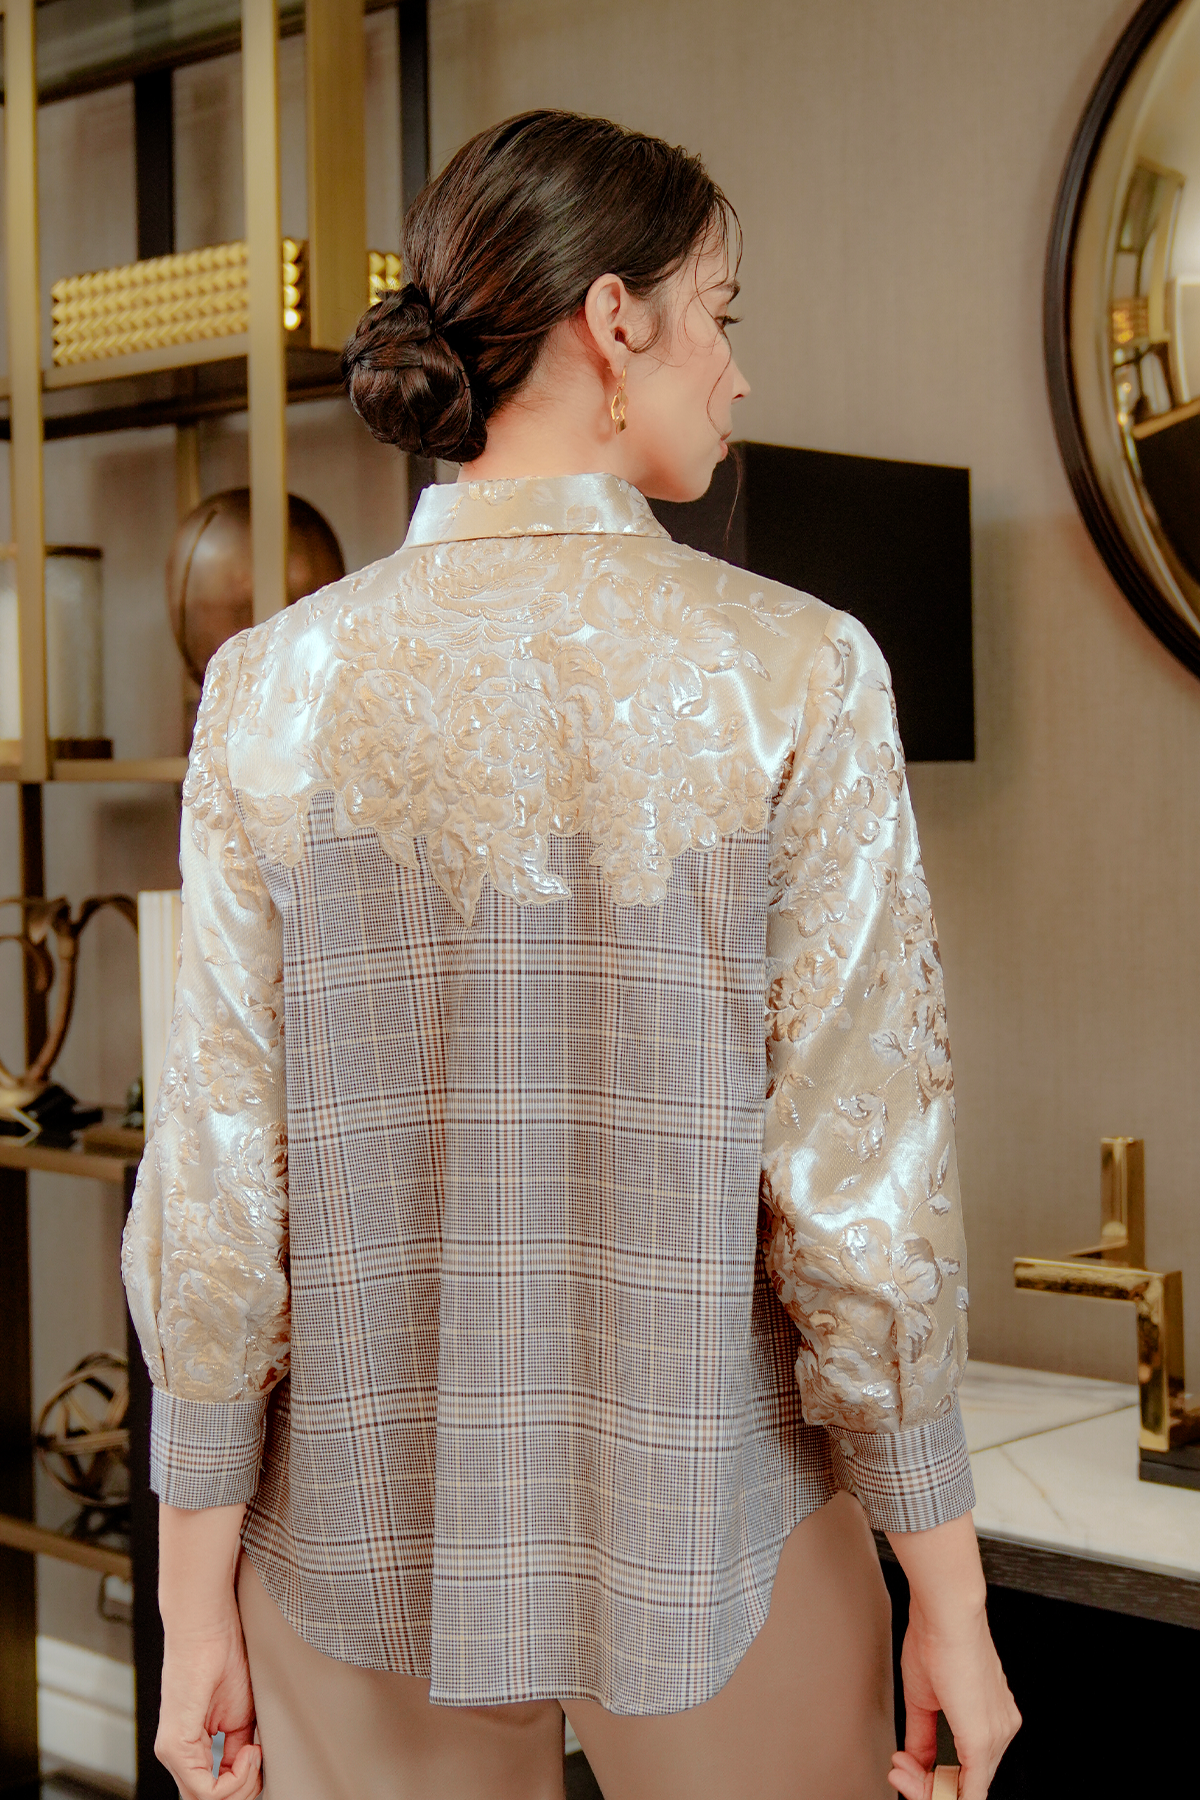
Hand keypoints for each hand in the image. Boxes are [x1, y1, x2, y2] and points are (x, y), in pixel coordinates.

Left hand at [156, 1611, 261, 1799]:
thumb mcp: (239, 1715)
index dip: (244, 1783)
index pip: (212, 1791)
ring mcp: (171, 1751)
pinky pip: (203, 1789)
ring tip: (254, 1753)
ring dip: (241, 1784)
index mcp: (188, 1746)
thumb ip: (237, 1748)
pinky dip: (234, 1779)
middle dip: (244, 1790)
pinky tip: (248, 1752)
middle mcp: (175, 1753)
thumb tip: (247, 1771)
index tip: (259, 1755)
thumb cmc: (223, 1656)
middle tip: (259, 1761)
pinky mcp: (174, 1744)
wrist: (208, 1626)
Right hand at [887, 1599, 1019, 1799]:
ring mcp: (997, 1735)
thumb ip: (922, 1736)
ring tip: (900, 1768)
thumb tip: (917, 1762)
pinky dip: (939, 1794)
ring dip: (926, 1786)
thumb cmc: (936, 1637)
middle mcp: (1002, 1727)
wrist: (945, 1614)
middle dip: (926, 1783)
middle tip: (898, 1769)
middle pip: (968, 1781)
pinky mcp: (982, 1739)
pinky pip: (970, 1791)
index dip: (932, 1774)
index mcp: (992, 1716)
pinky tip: (916, 1783)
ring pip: (967, 1788)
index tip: (903, 1764)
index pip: (968, 1766)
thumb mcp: (923, 1696)